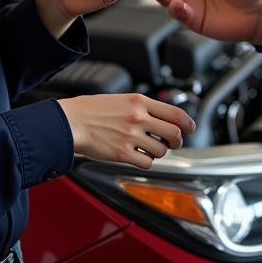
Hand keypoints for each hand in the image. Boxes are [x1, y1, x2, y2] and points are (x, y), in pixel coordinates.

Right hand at [58, 93, 196, 169]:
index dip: (188, 123)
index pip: (175, 113)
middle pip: (174, 133)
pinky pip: (147, 163)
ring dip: (159, 152)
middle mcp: (138, 117)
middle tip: (173, 143)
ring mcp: (131, 136)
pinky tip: (138, 156)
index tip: (189, 128)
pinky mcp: (123, 153)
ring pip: (162, 150)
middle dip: (177, 141)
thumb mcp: (122, 99)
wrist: (71, 121)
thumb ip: (143, 107)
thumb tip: (162, 118)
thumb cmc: (93, 110)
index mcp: (139, 101)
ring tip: (149, 148)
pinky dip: (146, 162)